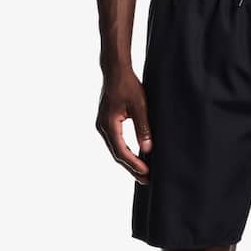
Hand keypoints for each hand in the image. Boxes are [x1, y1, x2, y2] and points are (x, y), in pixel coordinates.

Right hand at [96, 68, 152, 184]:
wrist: (115, 70)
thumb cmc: (128, 85)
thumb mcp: (140, 106)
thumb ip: (143, 128)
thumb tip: (148, 149)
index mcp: (108, 125)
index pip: (122, 152)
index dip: (134, 164)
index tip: (147, 173)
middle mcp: (102, 128)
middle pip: (117, 154)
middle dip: (131, 168)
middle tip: (146, 180)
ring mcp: (102, 126)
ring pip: (115, 149)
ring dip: (128, 161)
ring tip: (142, 172)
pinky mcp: (106, 122)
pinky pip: (115, 142)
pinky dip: (125, 151)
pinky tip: (135, 156)